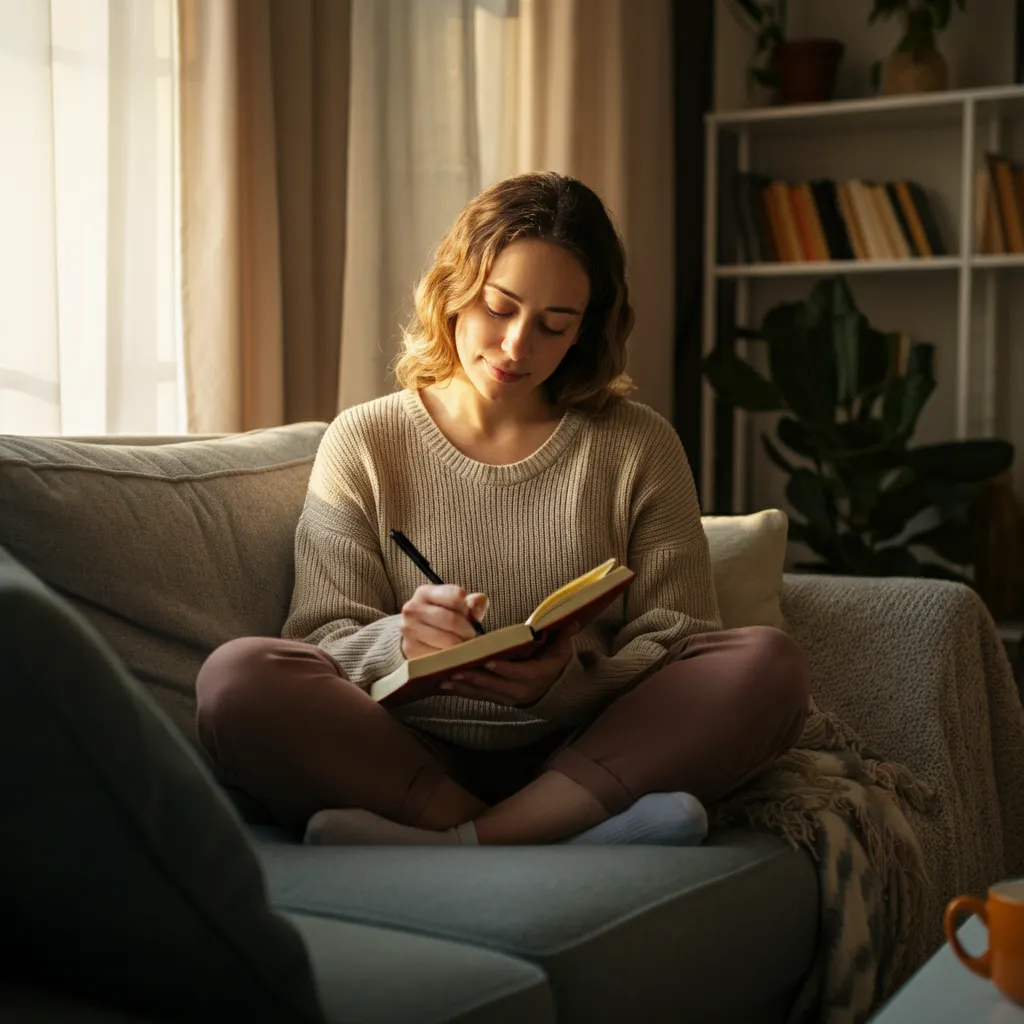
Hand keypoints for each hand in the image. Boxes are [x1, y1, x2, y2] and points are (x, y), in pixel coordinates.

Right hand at [400, 585, 487, 658]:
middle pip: (452, 620)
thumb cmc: (441, 618)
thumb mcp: (456, 607)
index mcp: (425, 593)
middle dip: (467, 631)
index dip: (467, 608)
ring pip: (448, 641)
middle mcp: (413, 608)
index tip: (469, 615)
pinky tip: (451, 654)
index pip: (455, 596)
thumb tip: (480, 601)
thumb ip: (473, 603)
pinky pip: (441, 656)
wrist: (414, 636)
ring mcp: (409, 629)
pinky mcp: (410, 649)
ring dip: (461, 645)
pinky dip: (451, 658)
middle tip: (470, 635)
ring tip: (460, 644)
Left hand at [439, 623, 579, 705]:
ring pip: (483, 693)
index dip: (502, 669)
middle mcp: (520, 690)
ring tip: (445, 679)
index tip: (487, 661)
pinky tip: (445, 685)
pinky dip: (462, 691)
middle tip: (455, 670)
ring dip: (464, 686)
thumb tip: (571, 620)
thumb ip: (563, 635)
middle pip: (495, 685)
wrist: (554, 688)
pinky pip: (478, 696)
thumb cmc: (555, 662)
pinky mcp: (497, 699)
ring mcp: (507, 697)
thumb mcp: (562, 649)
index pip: (518, 673)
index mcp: (536, 675)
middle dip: (474, 679)